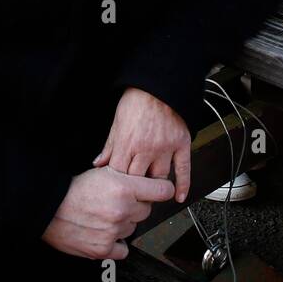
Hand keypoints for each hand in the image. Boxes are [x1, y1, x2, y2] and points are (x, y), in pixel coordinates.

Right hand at [42, 166, 174, 259]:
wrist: (49, 207)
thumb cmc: (74, 189)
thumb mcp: (105, 172)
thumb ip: (129, 177)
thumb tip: (151, 181)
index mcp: (125, 187)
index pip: (163, 190)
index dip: (162, 190)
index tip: (160, 191)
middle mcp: (122, 210)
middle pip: (147, 211)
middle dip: (136, 206)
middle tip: (118, 202)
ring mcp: (114, 231)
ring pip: (133, 229)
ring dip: (124, 224)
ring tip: (105, 216)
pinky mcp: (103, 249)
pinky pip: (123, 250)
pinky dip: (116, 244)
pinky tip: (106, 234)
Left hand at [94, 87, 191, 203]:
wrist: (160, 85)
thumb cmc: (137, 100)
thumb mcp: (117, 123)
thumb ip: (109, 146)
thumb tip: (98, 164)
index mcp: (128, 142)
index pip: (119, 173)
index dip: (116, 183)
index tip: (115, 190)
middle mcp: (147, 148)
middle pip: (138, 179)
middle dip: (133, 189)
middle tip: (131, 195)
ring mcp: (166, 147)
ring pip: (159, 177)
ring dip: (153, 187)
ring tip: (149, 193)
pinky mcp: (181, 144)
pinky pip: (184, 169)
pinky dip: (182, 184)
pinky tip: (178, 196)